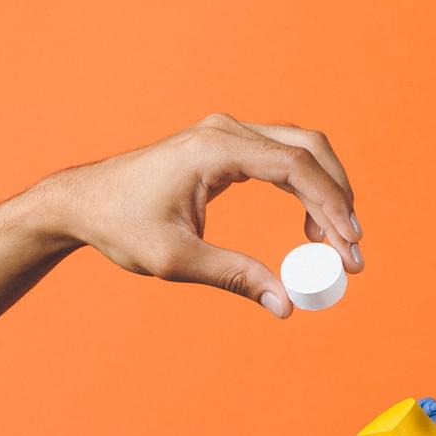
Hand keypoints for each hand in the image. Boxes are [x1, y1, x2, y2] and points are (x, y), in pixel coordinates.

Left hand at [40, 114, 362, 317]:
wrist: (84, 202)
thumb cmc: (121, 226)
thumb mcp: (176, 260)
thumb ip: (234, 277)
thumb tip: (285, 305)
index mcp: (214, 150)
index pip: (294, 166)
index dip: (331, 204)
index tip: (350, 244)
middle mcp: (224, 131)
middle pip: (308, 147)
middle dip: (339, 196)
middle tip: (352, 248)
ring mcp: (226, 134)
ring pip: (300, 149)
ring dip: (326, 192)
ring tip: (334, 244)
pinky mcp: (225, 146)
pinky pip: (281, 158)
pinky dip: (305, 188)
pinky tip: (310, 227)